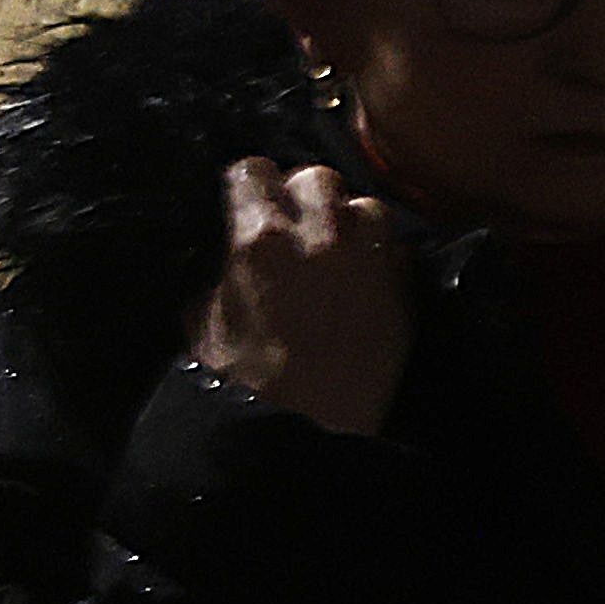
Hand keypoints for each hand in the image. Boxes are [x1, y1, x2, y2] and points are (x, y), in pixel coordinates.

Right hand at [188, 158, 405, 435]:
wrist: (306, 434)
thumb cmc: (243, 384)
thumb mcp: (202, 321)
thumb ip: (220, 274)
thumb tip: (229, 262)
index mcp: (258, 238)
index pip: (253, 169)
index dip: (247, 188)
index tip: (246, 205)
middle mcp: (319, 235)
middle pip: (316, 176)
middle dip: (302, 196)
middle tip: (293, 228)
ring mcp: (368, 260)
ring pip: (366, 205)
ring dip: (349, 221)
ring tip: (336, 250)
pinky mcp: (402, 290)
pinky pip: (396, 248)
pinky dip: (380, 256)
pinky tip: (363, 282)